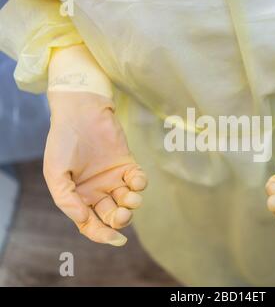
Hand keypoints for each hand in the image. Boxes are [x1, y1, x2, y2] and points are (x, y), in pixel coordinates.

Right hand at [43, 91, 146, 245]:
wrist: (80, 113)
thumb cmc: (63, 141)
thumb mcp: (55, 172)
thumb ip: (67, 199)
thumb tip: (84, 220)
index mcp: (79, 196)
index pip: (91, 224)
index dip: (102, 235)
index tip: (117, 239)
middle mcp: (97, 191)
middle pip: (112, 216)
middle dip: (120, 220)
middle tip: (122, 214)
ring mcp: (113, 178)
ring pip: (128, 201)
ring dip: (132, 204)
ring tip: (130, 197)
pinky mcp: (127, 164)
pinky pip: (138, 181)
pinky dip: (140, 184)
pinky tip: (135, 180)